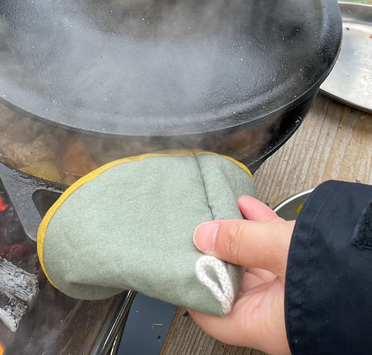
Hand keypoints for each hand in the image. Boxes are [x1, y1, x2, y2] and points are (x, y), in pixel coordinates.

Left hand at [190, 196, 293, 354]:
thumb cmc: (351, 282)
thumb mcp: (283, 253)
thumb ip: (241, 241)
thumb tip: (204, 235)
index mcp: (263, 323)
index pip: (211, 311)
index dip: (192, 285)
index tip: (178, 258)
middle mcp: (275, 312)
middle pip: (229, 280)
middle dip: (213, 250)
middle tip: (196, 226)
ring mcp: (292, 290)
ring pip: (252, 260)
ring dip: (235, 233)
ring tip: (218, 209)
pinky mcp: (307, 270)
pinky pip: (274, 249)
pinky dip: (259, 227)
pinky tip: (248, 206)